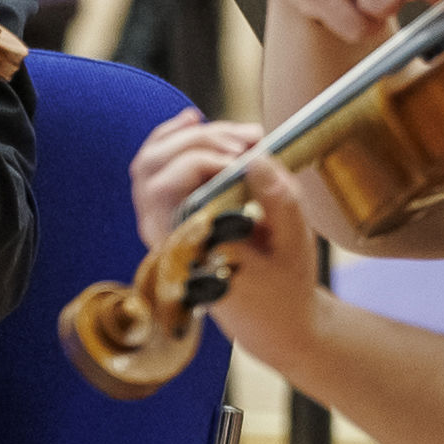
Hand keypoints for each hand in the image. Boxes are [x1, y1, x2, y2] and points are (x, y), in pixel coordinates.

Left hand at [129, 112, 324, 353]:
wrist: (274, 321)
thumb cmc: (287, 284)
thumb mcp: (295, 245)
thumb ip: (279, 201)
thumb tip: (254, 158)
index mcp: (189, 248)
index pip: (169, 188)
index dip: (205, 158)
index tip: (248, 153)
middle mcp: (164, 237)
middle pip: (154, 169)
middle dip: (201, 142)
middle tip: (248, 140)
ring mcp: (159, 228)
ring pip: (148, 165)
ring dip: (187, 137)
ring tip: (237, 134)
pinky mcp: (167, 219)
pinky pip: (152, 172)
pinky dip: (170, 141)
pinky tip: (195, 121)